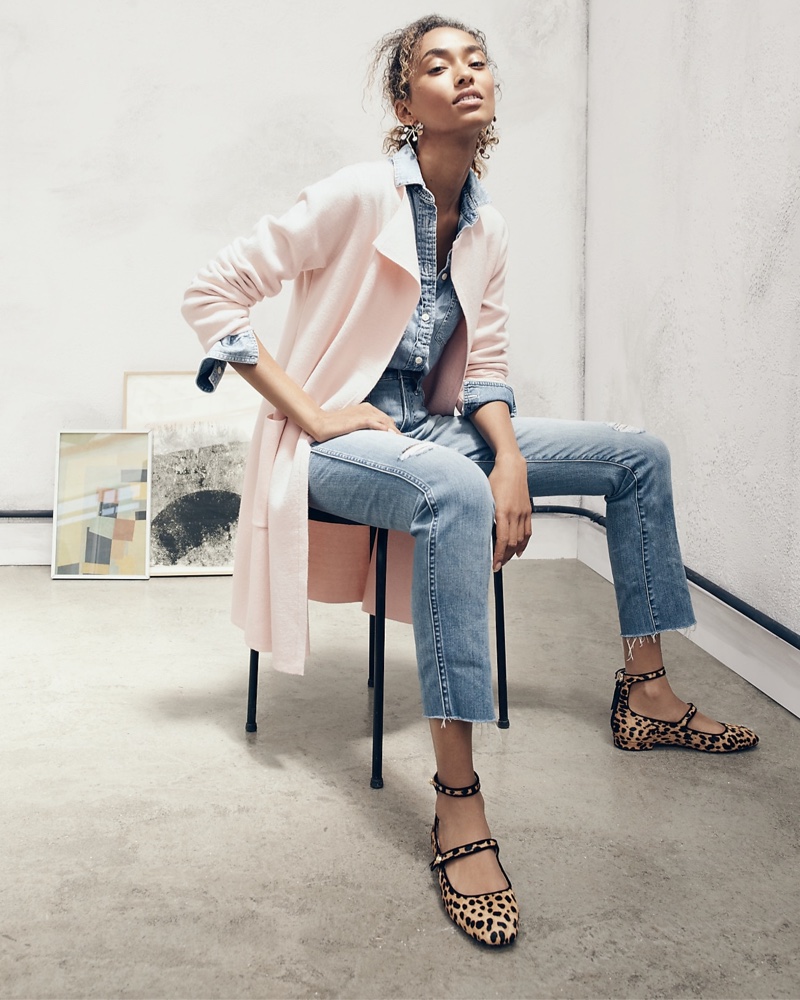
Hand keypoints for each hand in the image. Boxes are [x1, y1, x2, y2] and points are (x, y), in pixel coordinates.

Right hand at [310, 403, 401, 442]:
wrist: (319, 423)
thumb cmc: (334, 428)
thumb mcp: (353, 427)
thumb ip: (365, 431)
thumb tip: (376, 444)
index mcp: (367, 409)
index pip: (387, 421)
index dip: (395, 433)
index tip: (401, 445)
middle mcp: (368, 409)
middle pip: (389, 422)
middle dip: (397, 435)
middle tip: (406, 449)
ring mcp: (363, 413)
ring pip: (385, 423)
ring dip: (394, 434)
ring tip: (402, 446)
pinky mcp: (358, 419)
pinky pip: (375, 424)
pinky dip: (385, 431)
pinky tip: (392, 438)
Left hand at [488, 453, 531, 570]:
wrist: (512, 466)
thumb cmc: (495, 479)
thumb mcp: (485, 497)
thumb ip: (484, 514)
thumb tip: (479, 531)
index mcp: (503, 511)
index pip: (502, 540)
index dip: (498, 555)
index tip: (494, 564)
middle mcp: (515, 514)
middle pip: (512, 543)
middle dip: (504, 557)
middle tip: (497, 565)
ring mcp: (523, 513)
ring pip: (520, 540)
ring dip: (513, 552)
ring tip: (505, 560)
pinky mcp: (528, 511)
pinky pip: (528, 532)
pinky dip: (523, 543)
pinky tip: (518, 551)